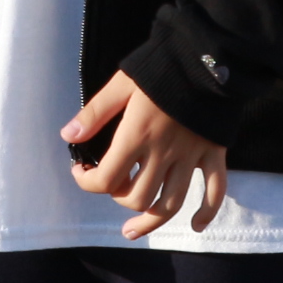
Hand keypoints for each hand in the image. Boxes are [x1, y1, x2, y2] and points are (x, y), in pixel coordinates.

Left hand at [64, 73, 227, 237]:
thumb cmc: (160, 66)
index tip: (80, 171)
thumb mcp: (121, 84)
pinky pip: (215, 191)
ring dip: (150, 221)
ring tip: (132, 229)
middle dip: (117, 197)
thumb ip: (95, 113)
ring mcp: (191, 156)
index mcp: (137, 135)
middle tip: (112, 184)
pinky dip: (207, 212)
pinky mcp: (214, 152)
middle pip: (136, 197)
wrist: (206, 54)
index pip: (106, 178)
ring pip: (171, 204)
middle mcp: (164, 153)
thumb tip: (68, 136)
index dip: (86, 182)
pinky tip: (197, 225)